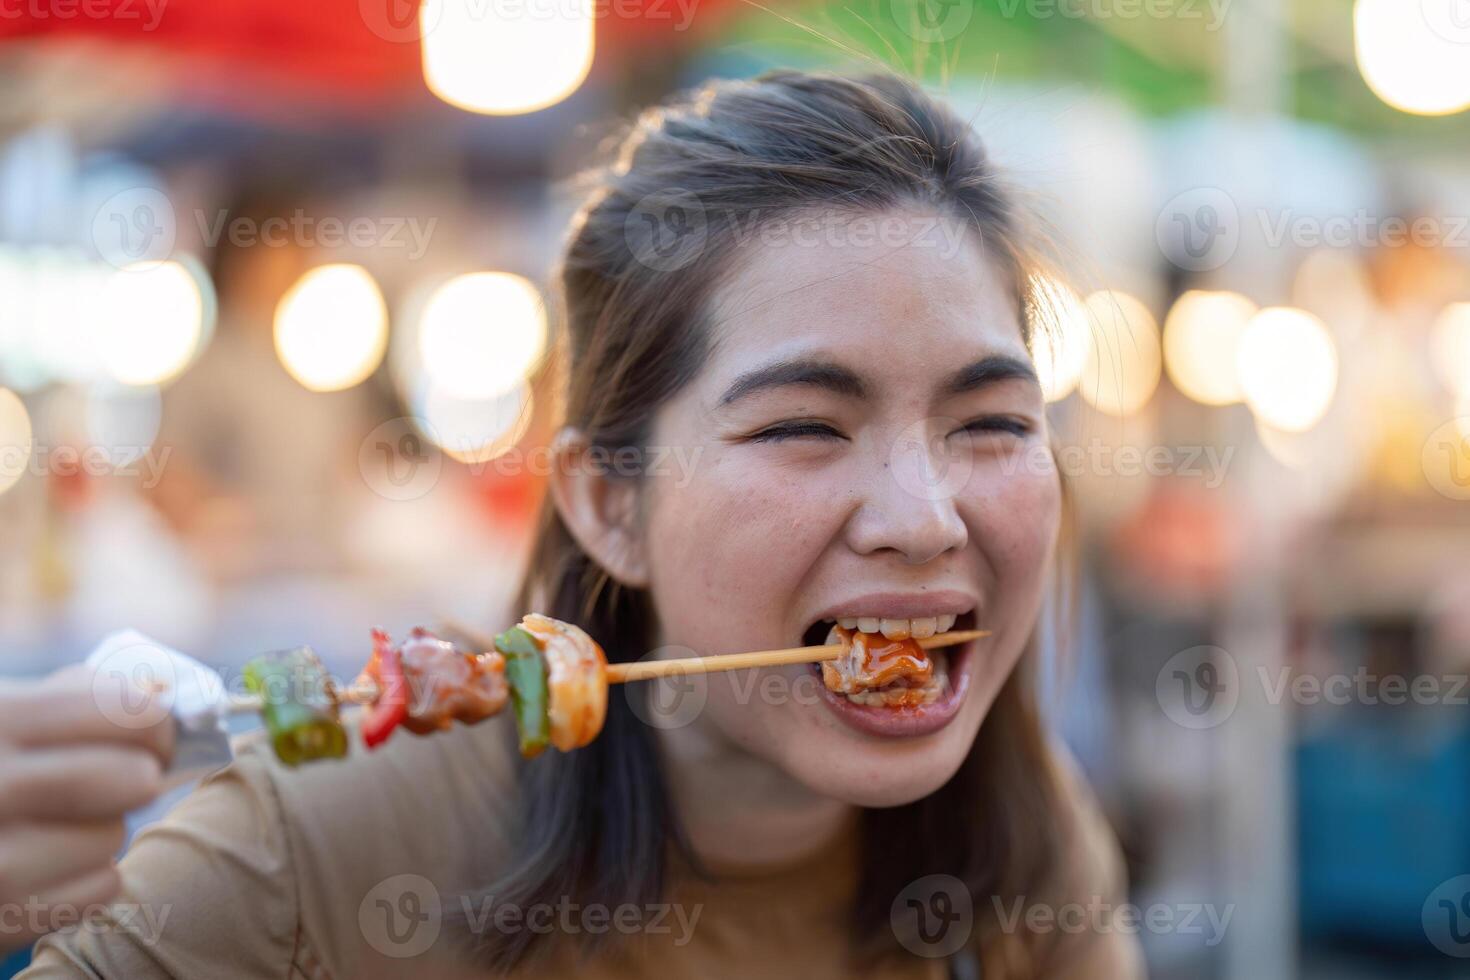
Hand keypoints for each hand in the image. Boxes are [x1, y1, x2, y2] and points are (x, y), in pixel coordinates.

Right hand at [0, 664, 174, 951]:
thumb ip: (67, 697)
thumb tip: (161, 697)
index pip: (131, 712)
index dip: (158, 724)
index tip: (154, 735)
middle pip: (134, 779)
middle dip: (138, 776)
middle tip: (122, 778)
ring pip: (114, 838)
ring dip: (100, 832)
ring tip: (54, 825)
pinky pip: (98, 890)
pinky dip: (85, 880)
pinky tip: (45, 867)